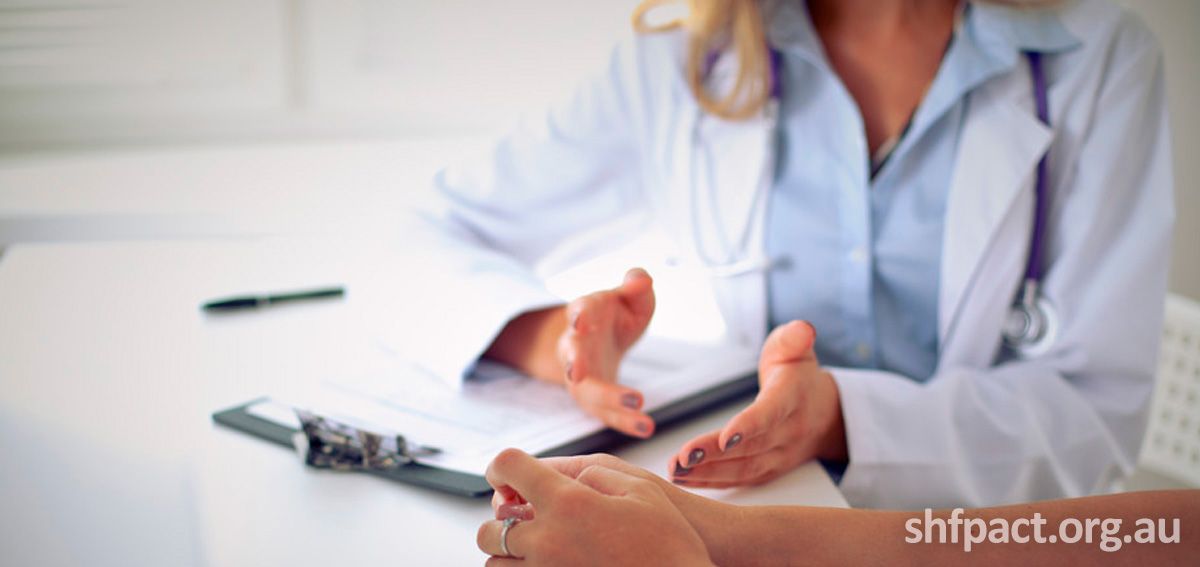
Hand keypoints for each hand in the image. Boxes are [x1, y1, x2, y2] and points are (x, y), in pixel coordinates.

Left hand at [476, 449, 713, 566]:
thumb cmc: (670, 543)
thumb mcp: (638, 488)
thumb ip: (592, 474)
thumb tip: (563, 480)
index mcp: (567, 501)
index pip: (508, 467)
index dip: (501, 465)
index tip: (505, 474)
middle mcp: (548, 540)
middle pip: (490, 528)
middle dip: (501, 521)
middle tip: (524, 519)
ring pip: (496, 565)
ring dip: (507, 554)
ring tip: (533, 549)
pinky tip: (548, 565)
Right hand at [559, 268, 656, 437]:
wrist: (600, 338)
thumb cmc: (617, 313)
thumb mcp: (630, 296)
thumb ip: (636, 284)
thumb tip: (641, 279)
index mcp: (584, 314)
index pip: (578, 311)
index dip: (578, 315)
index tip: (580, 321)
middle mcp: (576, 346)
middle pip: (572, 357)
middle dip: (576, 364)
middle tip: (578, 373)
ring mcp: (581, 376)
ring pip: (586, 391)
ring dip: (608, 400)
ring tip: (637, 404)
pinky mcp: (594, 398)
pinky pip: (606, 413)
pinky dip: (625, 422)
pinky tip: (646, 427)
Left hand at [669, 320, 846, 487]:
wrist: (825, 414)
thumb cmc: (798, 375)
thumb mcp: (796, 348)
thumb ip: (794, 338)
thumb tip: (802, 329)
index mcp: (793, 397)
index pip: (771, 413)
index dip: (750, 425)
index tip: (727, 436)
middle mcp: (788, 431)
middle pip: (750, 447)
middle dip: (715, 454)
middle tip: (683, 457)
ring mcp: (779, 456)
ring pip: (743, 468)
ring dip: (707, 472)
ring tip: (675, 470)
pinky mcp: (767, 470)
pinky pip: (738, 480)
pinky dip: (711, 482)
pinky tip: (684, 480)